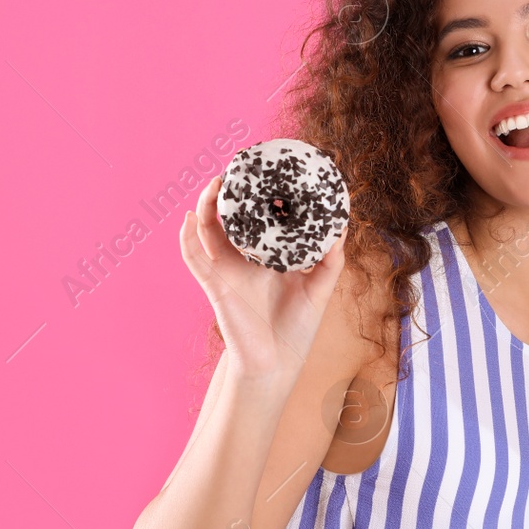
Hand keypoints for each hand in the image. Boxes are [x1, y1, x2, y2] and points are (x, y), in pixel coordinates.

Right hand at [178, 175, 346, 383]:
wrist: (276, 363)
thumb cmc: (296, 328)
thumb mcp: (320, 289)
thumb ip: (331, 261)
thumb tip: (342, 228)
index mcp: (268, 257)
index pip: (262, 219)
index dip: (263, 196)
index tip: (273, 170)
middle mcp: (244, 259)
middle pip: (231, 217)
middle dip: (232, 191)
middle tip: (240, 165)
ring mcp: (226, 270)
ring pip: (207, 230)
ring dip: (206, 205)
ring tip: (216, 183)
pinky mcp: (215, 285)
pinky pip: (194, 257)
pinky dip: (187, 237)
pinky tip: (188, 217)